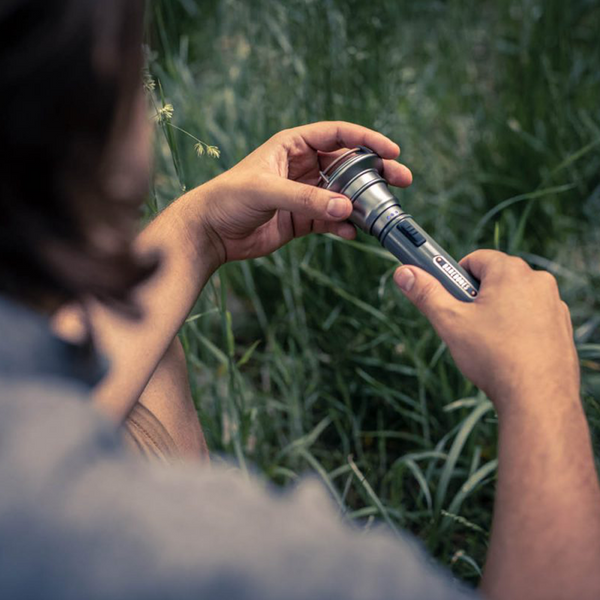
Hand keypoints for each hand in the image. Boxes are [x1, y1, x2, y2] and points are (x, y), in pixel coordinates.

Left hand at [189, 121, 411, 264]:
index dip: (366, 139)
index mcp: (292, 145)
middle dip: (374, 171)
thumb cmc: (229, 198)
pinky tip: (353, 232)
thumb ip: (307, 200)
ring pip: (342, 194)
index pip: (337, 135)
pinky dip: (344, 225)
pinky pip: (330, 219)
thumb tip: (346, 209)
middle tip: (401, 179)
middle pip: (347, 164)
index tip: (392, 150)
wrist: (210, 232)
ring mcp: (304, 194)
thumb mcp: (267, 191)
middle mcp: (302, 166)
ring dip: (362, 201)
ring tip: (382, 211)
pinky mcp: (301, 219)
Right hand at [393, 250, 579, 414]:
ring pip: (515, 298)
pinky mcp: (562, 327)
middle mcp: (538, 281)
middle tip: (464, 322)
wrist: (538, 399)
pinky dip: (518, 327)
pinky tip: (507, 351)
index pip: (475, 259)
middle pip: (496, 277)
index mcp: (510, 272)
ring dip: (498, 311)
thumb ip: (426, 294)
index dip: (455, 276)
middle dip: (476, 295)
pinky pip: (533, 317)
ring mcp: (554, 304)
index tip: (447, 295)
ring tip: (486, 342)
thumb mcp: (450, 322)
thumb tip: (404, 273)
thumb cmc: (494, 357)